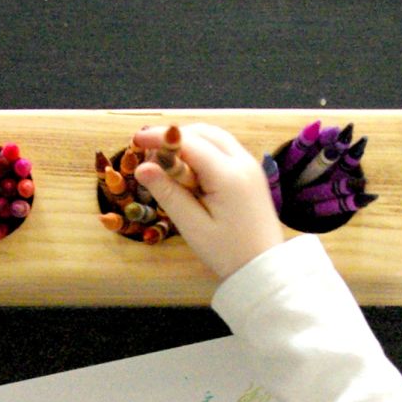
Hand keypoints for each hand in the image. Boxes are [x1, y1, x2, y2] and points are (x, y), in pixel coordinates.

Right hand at [132, 123, 287, 280]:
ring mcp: (250, 166)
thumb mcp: (193, 227)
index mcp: (229, 175)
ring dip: (189, 141)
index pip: (189, 142)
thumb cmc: (228, 253)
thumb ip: (169, 194)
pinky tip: (188, 169)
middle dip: (174, 136)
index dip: (160, 138)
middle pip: (204, 132)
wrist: (265, 269)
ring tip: (165, 160)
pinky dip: (203, 151)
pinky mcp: (251, 174)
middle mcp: (243, 162)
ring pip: (215, 138)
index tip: (136, 140)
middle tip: (148, 152)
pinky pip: (224, 150)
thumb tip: (142, 168)